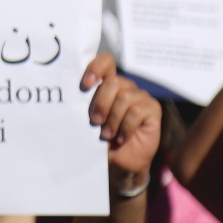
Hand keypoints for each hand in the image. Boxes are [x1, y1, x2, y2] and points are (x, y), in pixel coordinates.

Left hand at [82, 53, 160, 178]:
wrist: (118, 161)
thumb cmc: (100, 138)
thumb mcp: (89, 119)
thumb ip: (85, 103)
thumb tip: (70, 94)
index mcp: (108, 84)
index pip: (106, 62)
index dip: (95, 68)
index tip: (85, 85)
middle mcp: (126, 87)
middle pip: (113, 82)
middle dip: (101, 103)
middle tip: (95, 122)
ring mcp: (141, 97)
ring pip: (125, 98)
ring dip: (113, 119)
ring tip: (107, 134)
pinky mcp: (152, 109)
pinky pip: (136, 112)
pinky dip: (125, 127)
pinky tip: (120, 138)